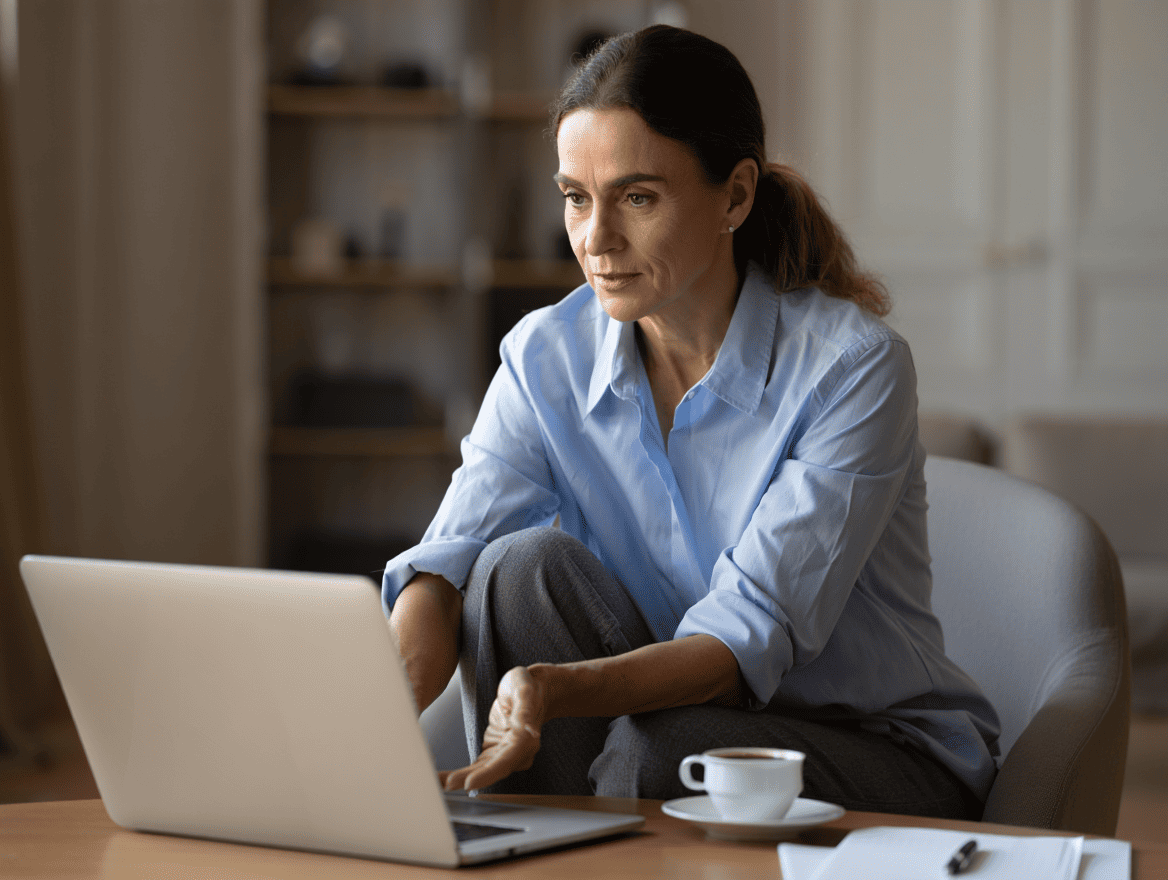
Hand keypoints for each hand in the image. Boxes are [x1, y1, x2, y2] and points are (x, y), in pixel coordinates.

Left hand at [440, 666, 545, 791]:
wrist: (535, 690)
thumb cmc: (528, 687)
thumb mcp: (525, 689)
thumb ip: (525, 710)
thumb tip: (528, 730)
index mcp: (525, 741)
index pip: (505, 762)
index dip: (488, 774)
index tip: (469, 783)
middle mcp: (516, 753)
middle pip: (491, 771)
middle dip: (468, 779)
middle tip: (447, 784)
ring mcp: (504, 755)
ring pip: (481, 772)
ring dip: (460, 779)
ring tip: (437, 783)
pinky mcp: (494, 754)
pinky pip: (477, 767)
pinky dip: (461, 774)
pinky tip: (443, 778)